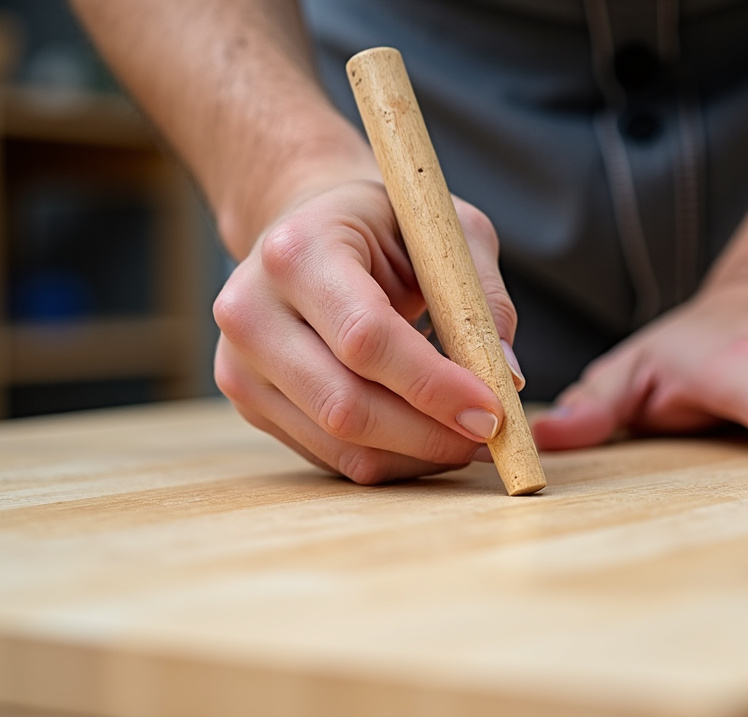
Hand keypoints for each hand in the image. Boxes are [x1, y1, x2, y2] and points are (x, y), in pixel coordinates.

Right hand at [213, 180, 522, 483]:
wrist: (305, 227)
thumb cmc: (384, 225)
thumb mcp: (443, 230)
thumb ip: (482, 296)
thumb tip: (507, 374)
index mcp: (298, 250)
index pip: (366, 338)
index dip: (434, 385)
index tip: (493, 412)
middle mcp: (251, 309)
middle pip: (345, 405)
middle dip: (430, 434)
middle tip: (490, 438)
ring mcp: (239, 363)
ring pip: (339, 442)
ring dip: (416, 455)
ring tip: (467, 441)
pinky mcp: (249, 401)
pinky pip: (330, 455)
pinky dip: (390, 459)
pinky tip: (427, 439)